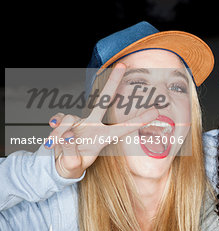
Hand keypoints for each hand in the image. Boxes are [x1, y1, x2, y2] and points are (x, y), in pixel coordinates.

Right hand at [45, 63, 158, 178]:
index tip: (156, 112)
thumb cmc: (73, 164)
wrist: (58, 165)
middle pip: (103, 100)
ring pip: (70, 120)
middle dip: (112, 81)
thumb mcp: (74, 166)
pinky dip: (54, 131)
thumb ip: (72, 156)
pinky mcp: (64, 121)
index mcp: (103, 137)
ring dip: (61, 135)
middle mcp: (93, 125)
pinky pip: (58, 120)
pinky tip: (51, 140)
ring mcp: (79, 121)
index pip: (124, 128)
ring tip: (58, 148)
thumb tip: (68, 136)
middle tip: (122, 64)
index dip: (139, 121)